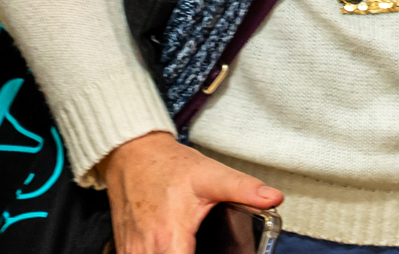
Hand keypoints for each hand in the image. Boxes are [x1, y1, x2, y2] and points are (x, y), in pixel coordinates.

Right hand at [97, 132, 282, 253]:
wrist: (133, 154)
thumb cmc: (169, 166)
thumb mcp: (211, 175)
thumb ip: (243, 189)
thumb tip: (273, 198)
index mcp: (170, 235)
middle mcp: (147, 247)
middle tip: (204, 248)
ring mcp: (132, 249)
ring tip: (188, 247)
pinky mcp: (125, 246)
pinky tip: (169, 247)